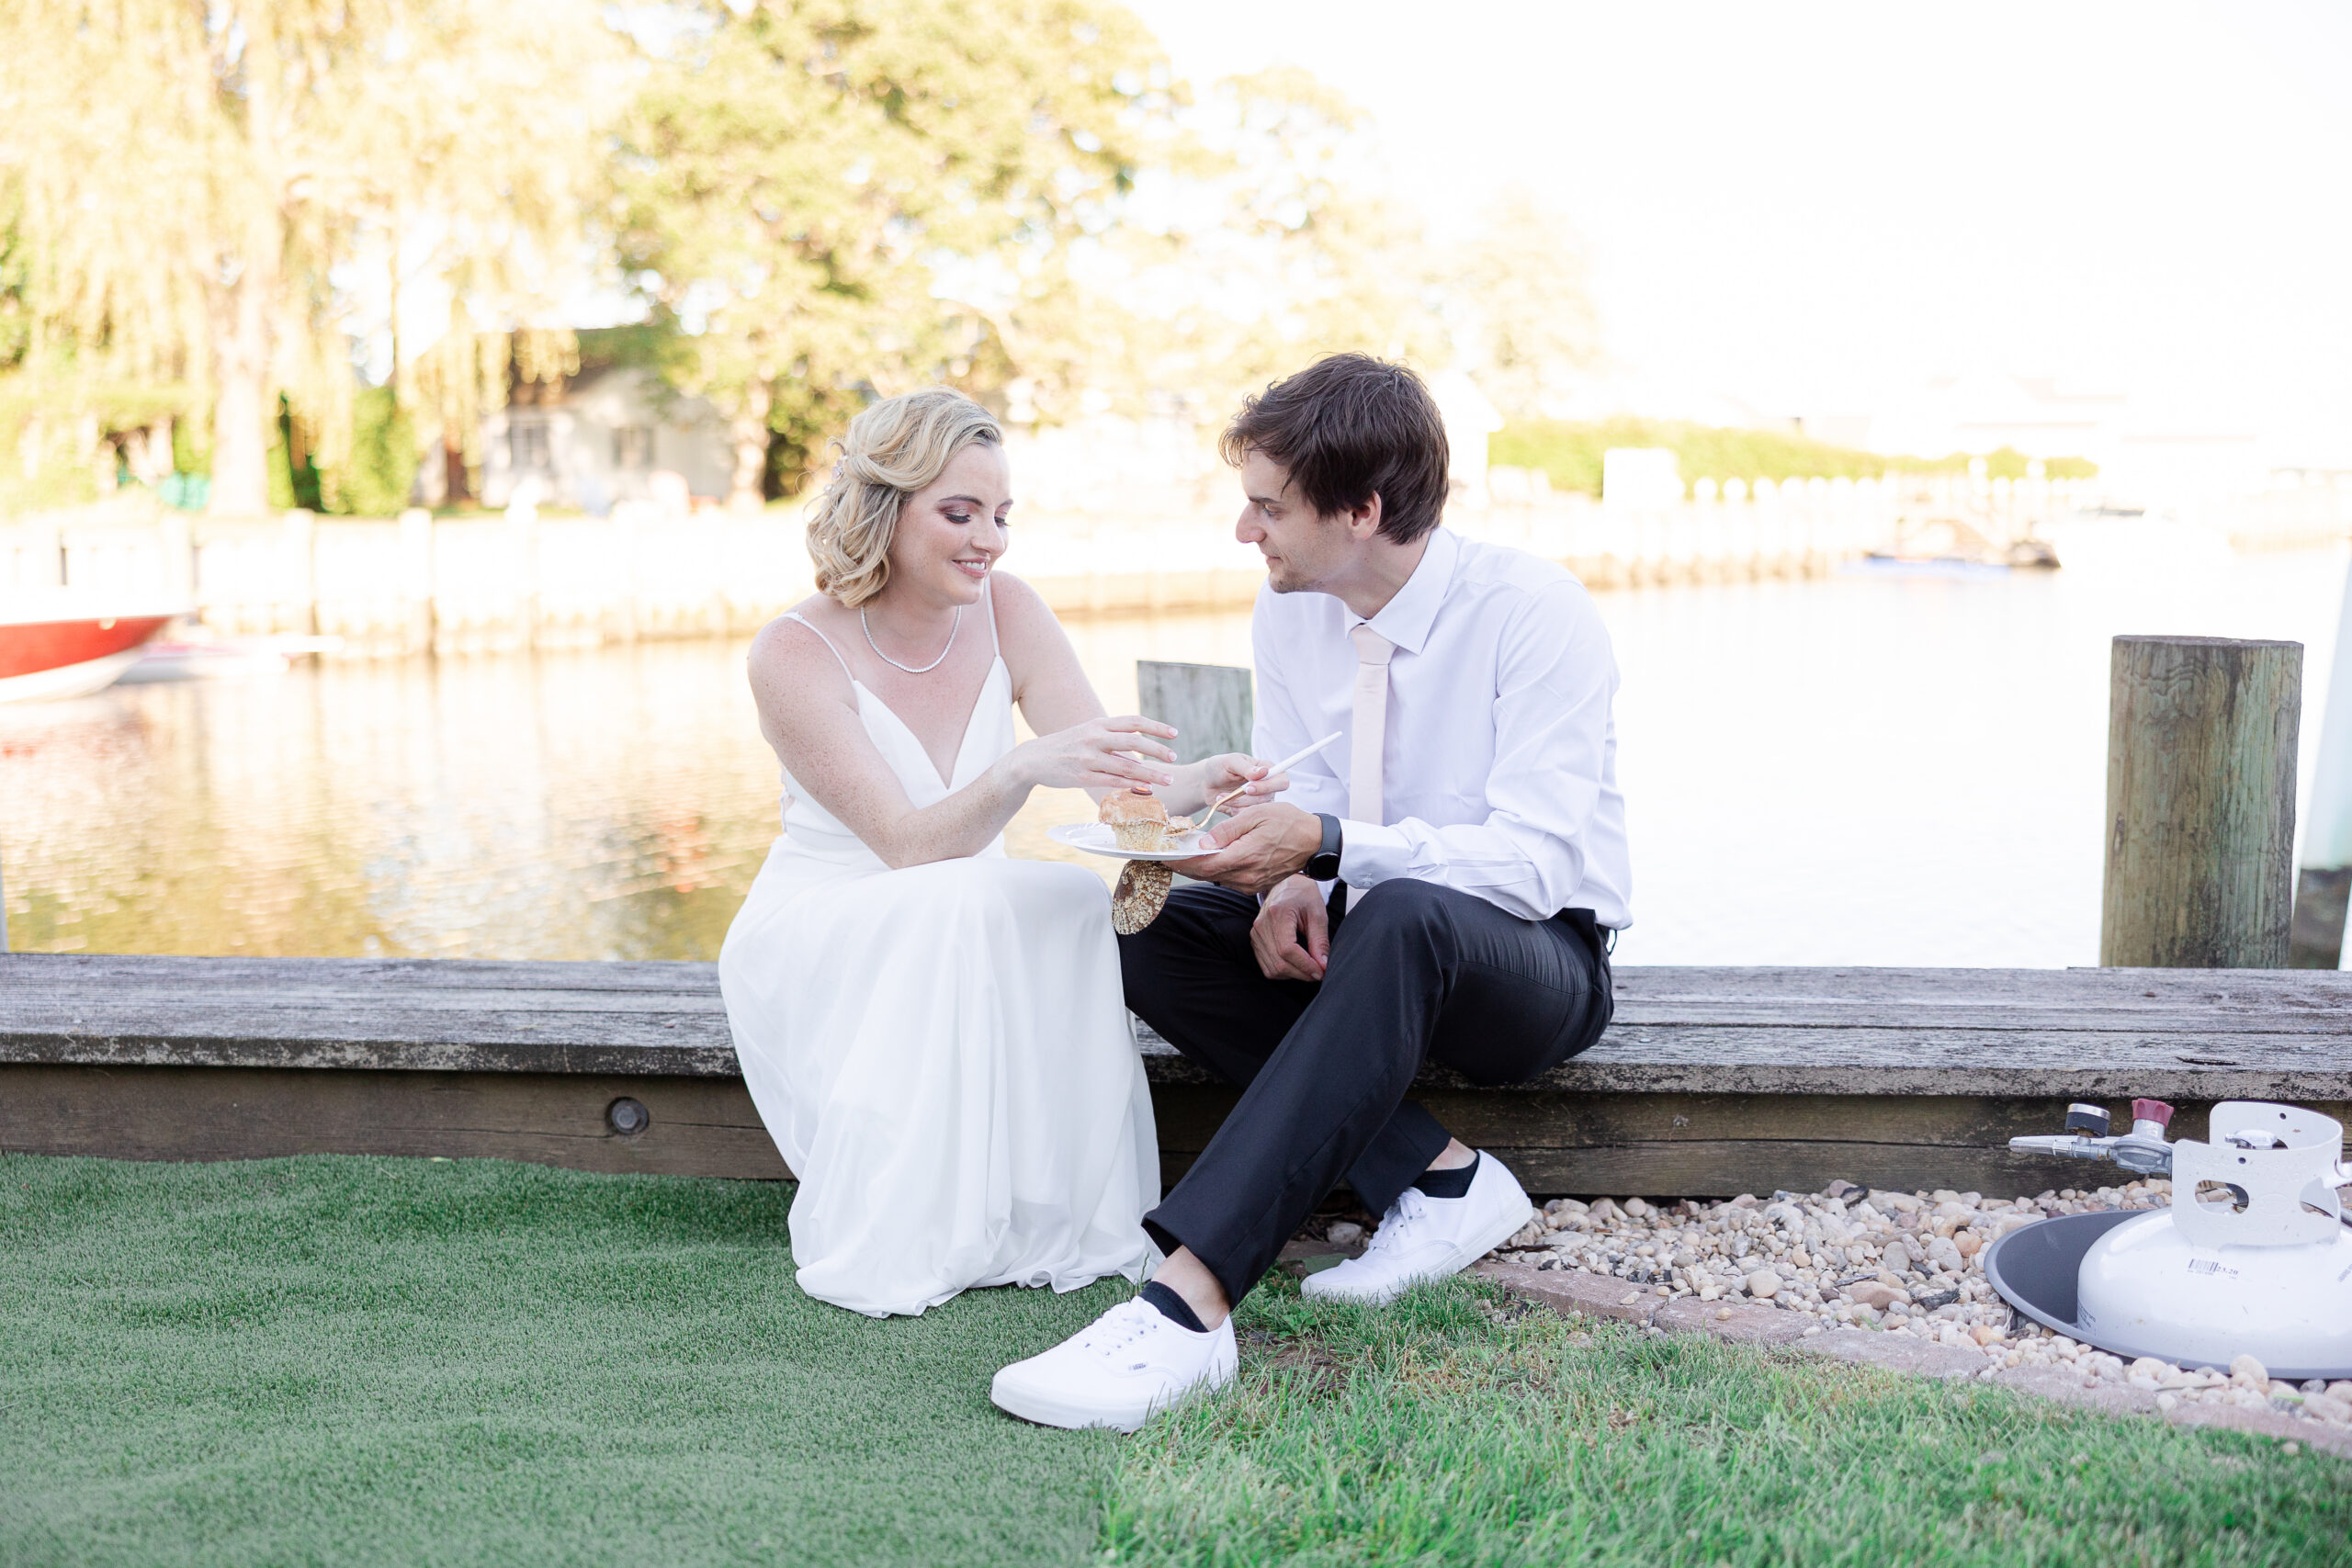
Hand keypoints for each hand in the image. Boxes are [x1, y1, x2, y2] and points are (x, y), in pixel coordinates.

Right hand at [1012, 715, 1177, 792]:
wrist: (1032, 759)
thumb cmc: (1065, 746)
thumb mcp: (1087, 734)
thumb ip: (1111, 739)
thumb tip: (1139, 752)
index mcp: (1098, 724)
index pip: (1133, 722)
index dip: (1156, 727)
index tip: (1174, 734)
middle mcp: (1095, 738)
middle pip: (1134, 741)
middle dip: (1158, 749)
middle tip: (1174, 757)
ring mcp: (1088, 758)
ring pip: (1127, 766)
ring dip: (1151, 773)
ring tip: (1168, 779)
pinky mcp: (1083, 776)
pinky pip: (1112, 781)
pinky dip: (1131, 785)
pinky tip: (1146, 789)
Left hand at [1168, 802, 1320, 894]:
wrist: (1313, 842)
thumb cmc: (1287, 823)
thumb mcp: (1256, 815)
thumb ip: (1227, 830)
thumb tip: (1204, 844)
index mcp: (1246, 856)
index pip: (1205, 865)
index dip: (1181, 863)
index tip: (1164, 857)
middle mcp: (1247, 875)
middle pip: (1206, 875)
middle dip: (1183, 867)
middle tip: (1164, 858)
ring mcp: (1251, 883)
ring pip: (1215, 878)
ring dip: (1197, 869)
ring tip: (1180, 857)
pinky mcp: (1255, 885)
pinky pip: (1228, 879)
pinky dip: (1213, 870)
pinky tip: (1205, 860)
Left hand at [1197, 753, 1288, 816]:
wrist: (1207, 782)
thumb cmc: (1220, 767)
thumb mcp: (1231, 762)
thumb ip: (1246, 767)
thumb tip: (1263, 772)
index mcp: (1268, 771)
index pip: (1281, 781)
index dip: (1268, 787)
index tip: (1248, 788)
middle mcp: (1267, 788)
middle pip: (1268, 799)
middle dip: (1246, 798)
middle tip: (1231, 793)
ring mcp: (1259, 802)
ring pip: (1257, 811)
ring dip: (1237, 804)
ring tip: (1222, 796)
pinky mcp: (1249, 814)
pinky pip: (1246, 818)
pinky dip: (1233, 812)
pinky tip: (1224, 802)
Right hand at [1250, 874, 1329, 981]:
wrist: (1286, 884)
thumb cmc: (1303, 895)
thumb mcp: (1317, 914)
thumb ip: (1320, 941)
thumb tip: (1323, 965)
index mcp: (1277, 914)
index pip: (1287, 950)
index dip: (1304, 965)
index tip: (1320, 971)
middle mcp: (1262, 925)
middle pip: (1279, 962)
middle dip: (1302, 973)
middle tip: (1319, 973)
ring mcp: (1256, 934)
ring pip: (1272, 968)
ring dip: (1293, 974)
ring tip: (1309, 969)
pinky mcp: (1255, 940)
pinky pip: (1267, 966)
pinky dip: (1283, 971)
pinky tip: (1296, 965)